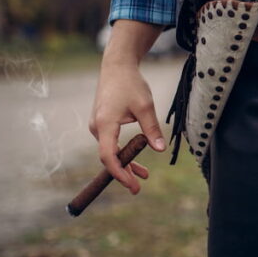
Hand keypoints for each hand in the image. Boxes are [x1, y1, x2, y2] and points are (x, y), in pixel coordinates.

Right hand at [88, 20, 164, 192]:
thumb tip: (160, 150)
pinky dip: (124, 153)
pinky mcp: (103, 123)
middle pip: (109, 157)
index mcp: (105, 124)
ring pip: (111, 151)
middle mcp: (97, 127)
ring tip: (143, 177)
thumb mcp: (146, 106)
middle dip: (123, 174)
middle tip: (137, 189)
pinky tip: (137, 163)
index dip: (120, 173)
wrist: (117, 67)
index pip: (109, 156)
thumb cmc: (131, 84)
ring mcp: (98, 126)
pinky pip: (112, 144)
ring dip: (126, 164)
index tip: (132, 185)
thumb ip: (152, 129)